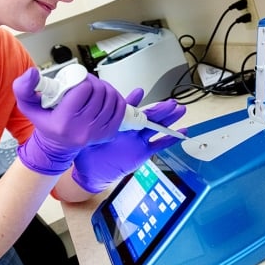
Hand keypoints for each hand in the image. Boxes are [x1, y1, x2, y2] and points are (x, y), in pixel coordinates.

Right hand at [12, 67, 125, 174]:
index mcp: (63, 122)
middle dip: (94, 82)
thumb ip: (24, 87)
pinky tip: (105, 97)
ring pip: (111, 98)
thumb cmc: (45, 122)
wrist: (57, 145)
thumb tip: (32, 73)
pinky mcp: (108, 134)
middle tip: (86, 83)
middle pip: (100, 92)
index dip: (82, 80)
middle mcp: (82, 130)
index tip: (76, 81)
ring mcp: (97, 133)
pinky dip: (116, 98)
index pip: (84, 90)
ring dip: (105, 88)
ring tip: (95, 89)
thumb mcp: (27, 105)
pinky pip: (120, 109)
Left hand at [72, 89, 186, 192]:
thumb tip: (82, 111)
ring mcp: (138, 140)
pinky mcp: (143, 152)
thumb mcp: (88, 135)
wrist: (92, 172)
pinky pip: (159, 145)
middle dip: (159, 108)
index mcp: (117, 123)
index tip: (139, 92)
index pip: (126, 109)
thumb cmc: (89, 152)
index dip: (133, 101)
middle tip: (170, 101)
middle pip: (147, 116)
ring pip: (156, 127)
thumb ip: (89, 124)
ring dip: (168, 119)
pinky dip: (170, 139)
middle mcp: (129, 130)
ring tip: (178, 110)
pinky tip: (181, 132)